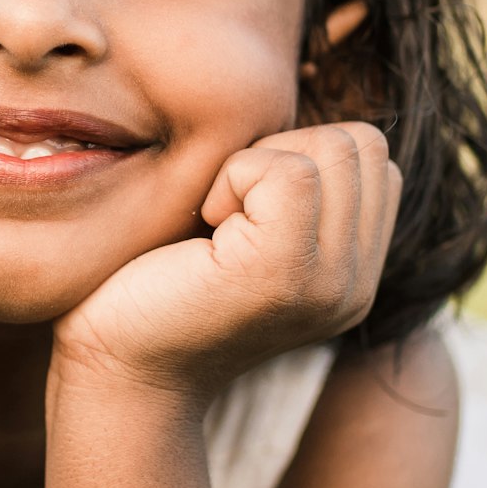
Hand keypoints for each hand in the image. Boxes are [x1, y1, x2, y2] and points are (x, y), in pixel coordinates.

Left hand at [52, 123, 401, 404]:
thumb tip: (297, 120)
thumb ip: (290, 187)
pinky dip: (233, 178)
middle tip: (224, 210)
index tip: (239, 205)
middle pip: (360, 144)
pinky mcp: (285, 274)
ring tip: (215, 223)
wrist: (116, 368)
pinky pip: (286, 171)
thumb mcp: (243, 229)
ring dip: (256, 165)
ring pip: (331, 150)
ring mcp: (331, 283)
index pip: (370, 155)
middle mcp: (357, 283)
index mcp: (353, 271)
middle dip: (282, 151)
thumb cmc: (157, 287)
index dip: (298, 152)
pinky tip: (203, 229)